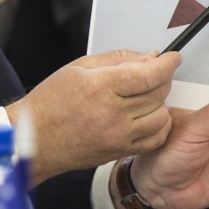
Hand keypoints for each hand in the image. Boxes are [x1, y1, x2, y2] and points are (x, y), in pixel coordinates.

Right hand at [6, 49, 181, 185]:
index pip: (149, 74)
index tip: (174, 57)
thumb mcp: (80, 67)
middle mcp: (112, 113)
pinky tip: (148, 116)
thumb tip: (150, 57)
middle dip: (163, 78)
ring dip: (160, 102)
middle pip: (158, 92)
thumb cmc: (52, 101)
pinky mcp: (119, 151)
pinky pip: (155, 139)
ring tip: (146, 95)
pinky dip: (159, 125)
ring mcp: (117, 136)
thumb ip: (119, 59)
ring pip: (161, 116)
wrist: (34, 138)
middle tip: (154, 73)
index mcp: (100, 87)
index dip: (167, 63)